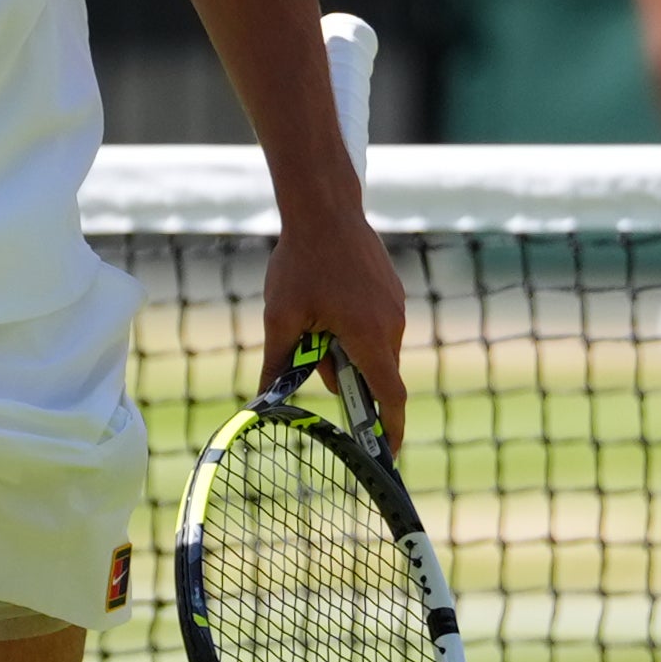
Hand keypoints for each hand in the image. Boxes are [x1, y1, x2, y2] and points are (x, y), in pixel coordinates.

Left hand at [263, 211, 412, 455]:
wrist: (324, 209)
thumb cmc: (299, 263)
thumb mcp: (280, 319)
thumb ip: (279, 364)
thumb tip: (265, 400)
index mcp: (369, 336)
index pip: (389, 395)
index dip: (390, 428)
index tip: (388, 452)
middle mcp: (391, 324)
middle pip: (373, 371)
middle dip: (342, 372)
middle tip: (308, 347)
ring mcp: (395, 305)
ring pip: (372, 347)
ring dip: (344, 347)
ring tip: (313, 313)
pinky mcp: (392, 291)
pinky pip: (375, 325)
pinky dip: (352, 327)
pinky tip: (325, 299)